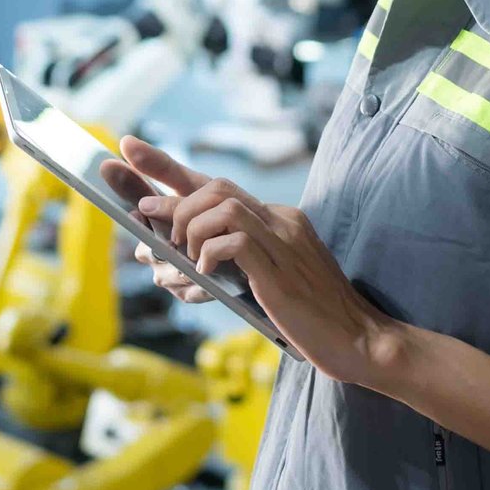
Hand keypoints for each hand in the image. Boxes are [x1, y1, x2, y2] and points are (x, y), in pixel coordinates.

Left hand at [103, 135, 406, 389]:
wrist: (361, 341)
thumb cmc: (311, 319)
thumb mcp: (265, 283)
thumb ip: (230, 264)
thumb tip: (171, 258)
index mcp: (277, 220)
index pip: (216, 184)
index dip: (167, 165)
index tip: (129, 148)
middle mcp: (280, 220)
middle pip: (212, 185)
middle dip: (166, 197)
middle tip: (142, 218)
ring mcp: (283, 239)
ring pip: (219, 204)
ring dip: (187, 230)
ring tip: (184, 261)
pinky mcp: (279, 267)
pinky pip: (234, 239)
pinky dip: (209, 253)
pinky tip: (206, 273)